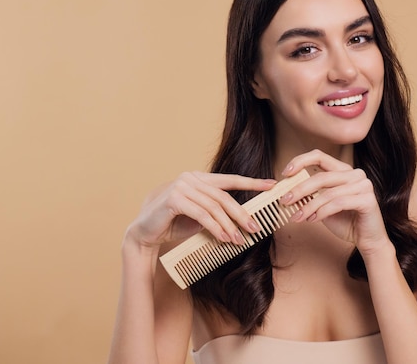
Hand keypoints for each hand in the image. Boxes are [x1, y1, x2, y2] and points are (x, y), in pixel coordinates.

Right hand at [125, 172, 275, 249]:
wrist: (144, 233)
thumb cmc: (173, 224)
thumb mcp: (199, 217)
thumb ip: (217, 213)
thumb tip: (244, 220)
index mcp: (198, 178)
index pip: (230, 179)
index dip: (252, 182)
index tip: (272, 185)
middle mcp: (190, 178)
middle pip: (224, 196)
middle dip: (241, 213)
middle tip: (255, 227)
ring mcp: (181, 186)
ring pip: (214, 207)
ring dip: (229, 225)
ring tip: (239, 240)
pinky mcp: (174, 199)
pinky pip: (202, 215)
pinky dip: (215, 227)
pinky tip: (224, 237)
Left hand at [280, 150, 389, 253]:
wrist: (366, 240)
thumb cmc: (344, 221)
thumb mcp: (322, 205)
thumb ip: (310, 195)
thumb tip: (285, 191)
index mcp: (343, 170)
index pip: (319, 156)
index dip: (300, 161)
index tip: (285, 173)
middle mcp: (355, 174)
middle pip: (321, 177)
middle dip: (299, 189)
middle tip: (285, 201)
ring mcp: (363, 185)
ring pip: (328, 193)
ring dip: (309, 206)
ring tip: (297, 217)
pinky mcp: (368, 199)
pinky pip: (338, 203)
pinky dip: (322, 212)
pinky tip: (312, 220)